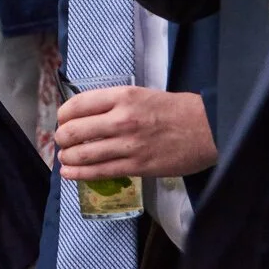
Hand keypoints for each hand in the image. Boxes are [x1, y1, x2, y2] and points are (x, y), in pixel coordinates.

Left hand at [55, 87, 216, 180]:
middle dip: (62, 138)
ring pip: (84, 154)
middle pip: (74, 131)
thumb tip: (84, 115)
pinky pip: (100, 172)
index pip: (77, 105)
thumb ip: (113, 103)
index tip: (62, 120)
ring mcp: (128, 145)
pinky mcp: (137, 167)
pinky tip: (69, 173)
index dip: (63, 115)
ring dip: (67, 157)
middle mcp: (121, 119)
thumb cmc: (175, 109)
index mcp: (122, 96)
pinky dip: (79, 174)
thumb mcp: (140, 94)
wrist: (207, 128)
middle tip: (62, 141)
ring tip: (64, 158)